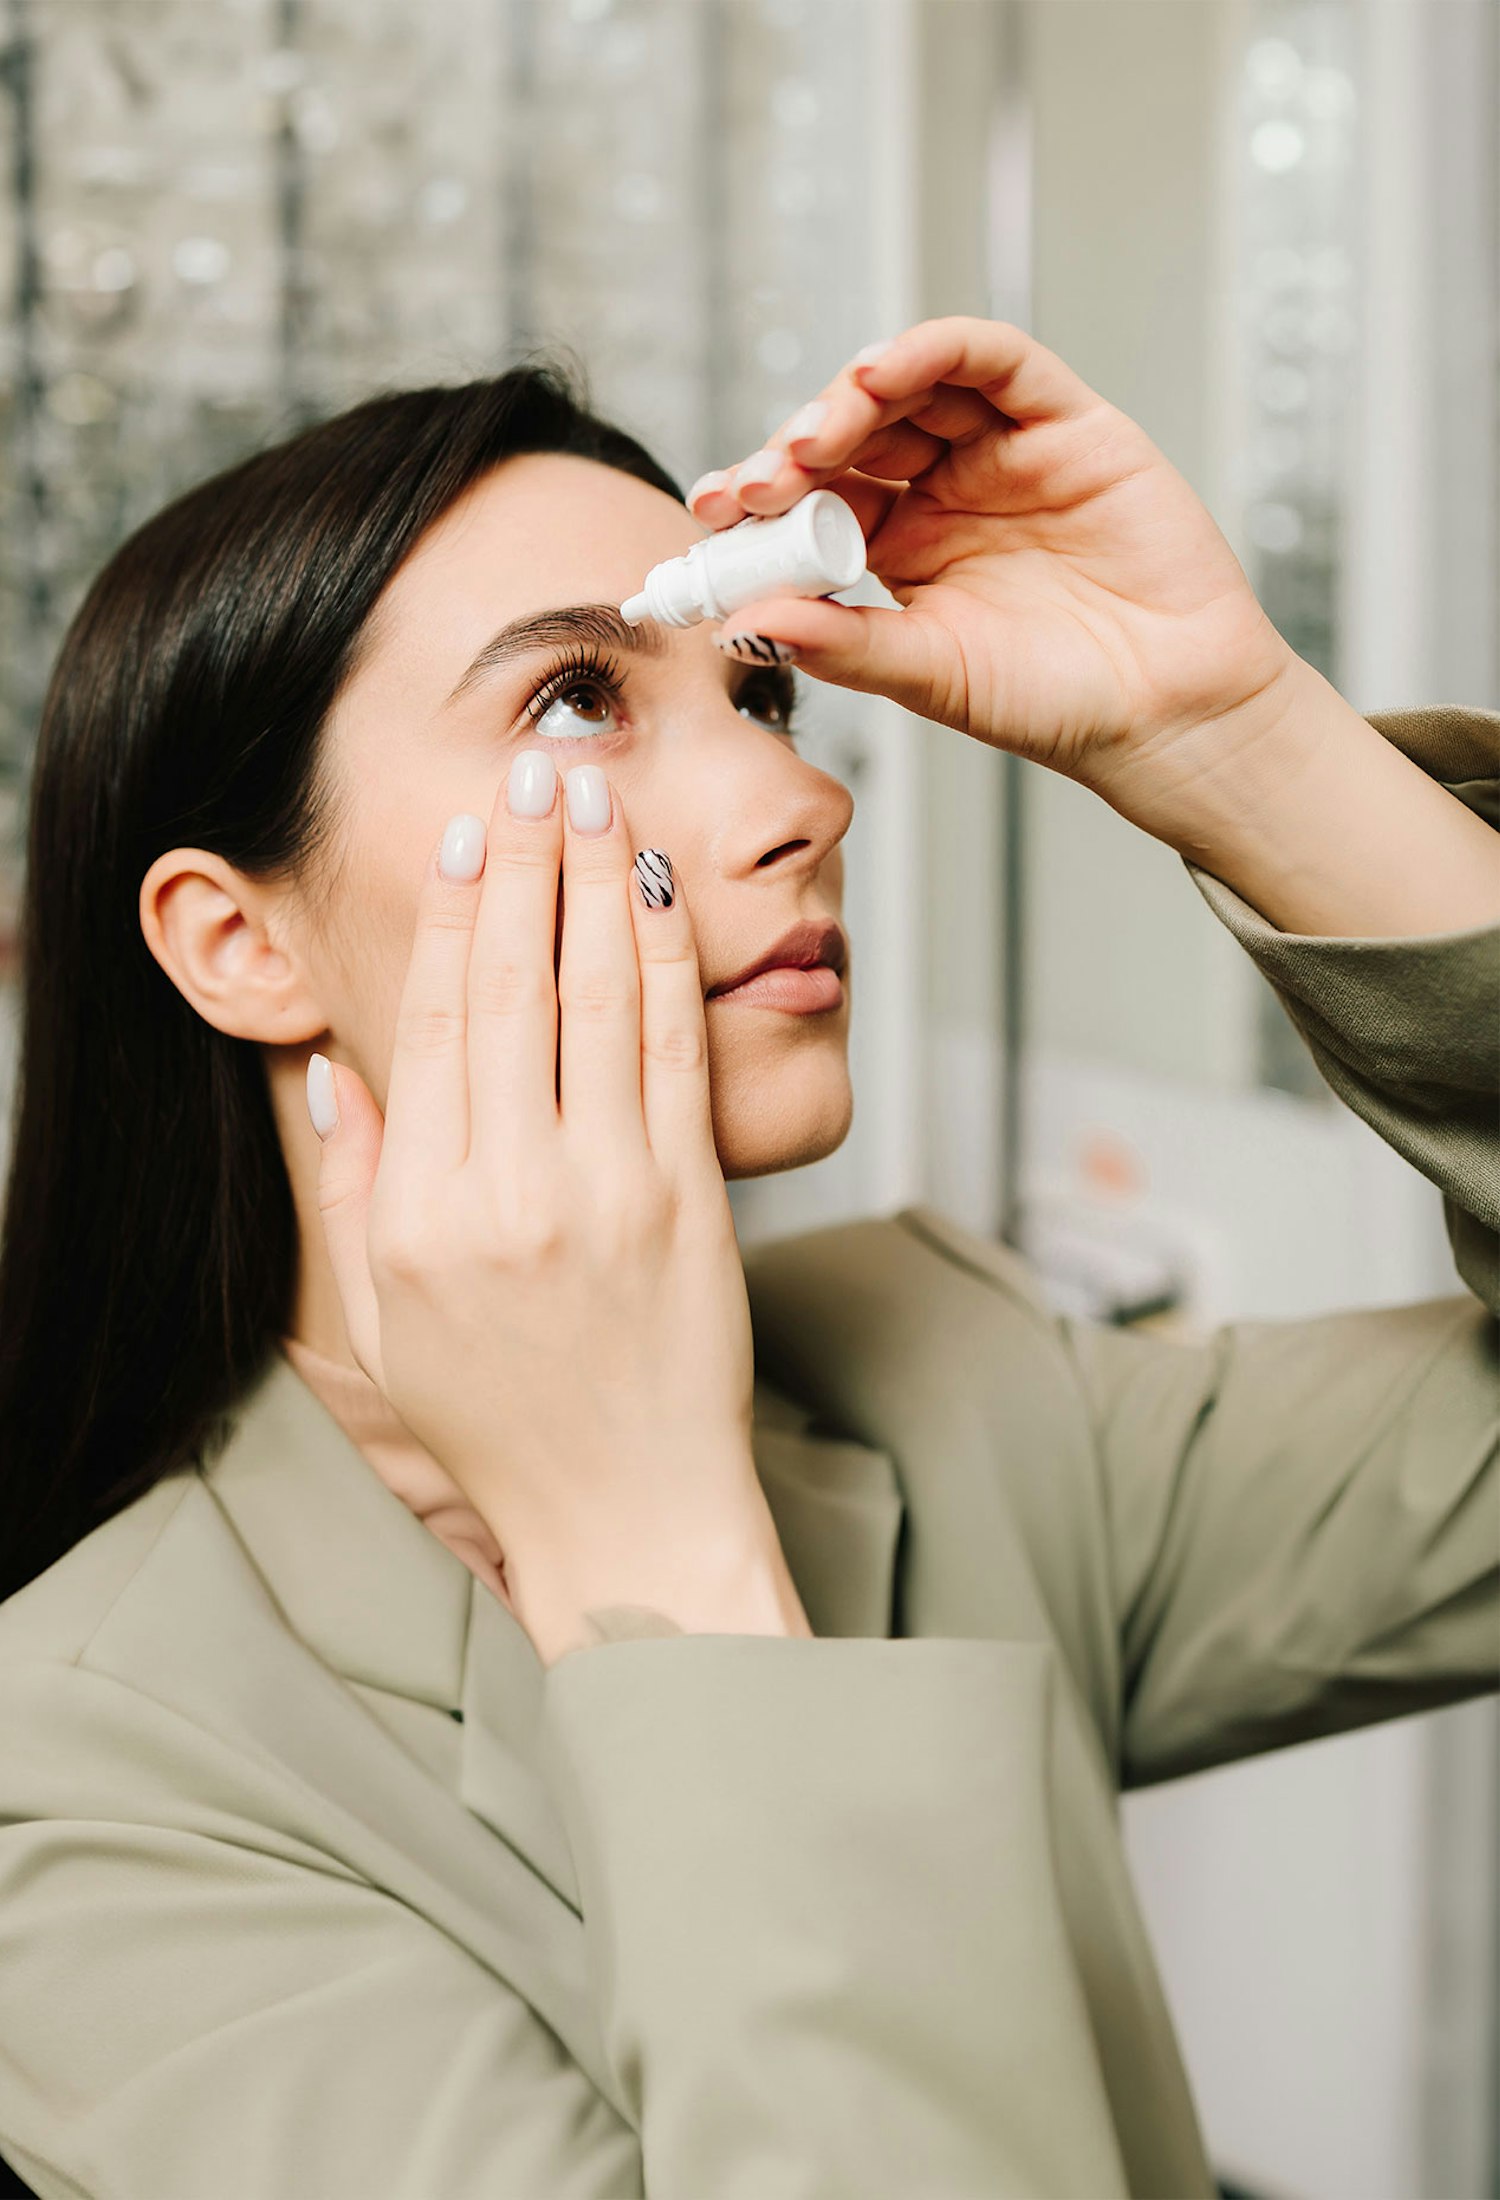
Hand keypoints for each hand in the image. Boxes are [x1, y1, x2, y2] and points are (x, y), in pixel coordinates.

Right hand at [307, 753, 806, 1664]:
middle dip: (524, 862)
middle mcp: (506, 1190)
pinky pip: (677, 1052)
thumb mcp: (385, 1318)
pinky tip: (660, 890)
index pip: (432, 1022)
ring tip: (595, 794)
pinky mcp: (692, 1204)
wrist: (629, 1516)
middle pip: (512, 986)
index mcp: (419, 1212)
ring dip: (598, 880)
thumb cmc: (503, 1423)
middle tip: (531, 766)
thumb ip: (352, 1185)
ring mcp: (606, 1193)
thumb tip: (338, 1069)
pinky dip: (669, 959)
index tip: (466, 831)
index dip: (451, 912)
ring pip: (599, 997)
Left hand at [691, 316, 1301, 835]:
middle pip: (852, 434)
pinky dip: (934, 351)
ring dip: (848, 397)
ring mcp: (1004, 451)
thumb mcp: (930, 675)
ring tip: (811, 439)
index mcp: (903, 549)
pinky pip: (994, 361)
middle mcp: (946, 491)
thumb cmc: (1055, 702)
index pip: (814, 500)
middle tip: (754, 485)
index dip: (760, 498)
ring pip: (911, 387)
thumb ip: (843, 644)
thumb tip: (744, 623)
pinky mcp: (1067, 422)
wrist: (1167, 711)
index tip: (710, 514)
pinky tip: (881, 373)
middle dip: (792, 450)